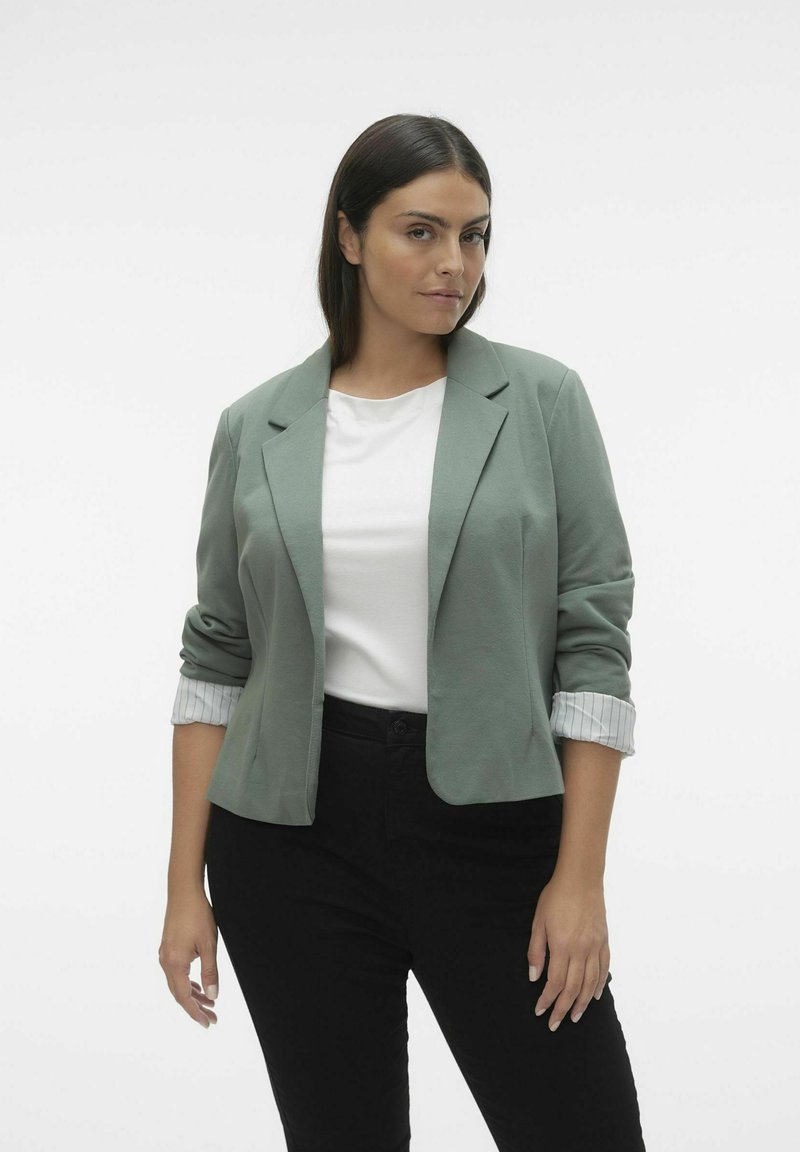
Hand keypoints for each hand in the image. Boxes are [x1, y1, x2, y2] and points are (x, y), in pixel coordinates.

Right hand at [159, 889, 219, 1028]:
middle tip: (212, 1017)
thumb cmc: (197, 915)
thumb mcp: (209, 945)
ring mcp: (165, 955)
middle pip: (179, 993)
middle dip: (195, 1007)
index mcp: (174, 964)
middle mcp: (165, 962)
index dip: (196, 1012)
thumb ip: (210, 972)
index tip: (208, 1023)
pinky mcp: (168, 948)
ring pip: (178, 984)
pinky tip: (198, 985)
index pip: (184, 997)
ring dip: (193, 995)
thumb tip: (213, 995)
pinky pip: (176, 973)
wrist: (183, 891)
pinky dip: (188, 982)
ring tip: (209, 1003)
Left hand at [527, 872, 609, 1031]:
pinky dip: (600, 984)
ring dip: (582, 1003)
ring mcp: (595, 946)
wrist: (581, 878)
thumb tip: (535, 977)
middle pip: (573, 988)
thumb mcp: (538, 922)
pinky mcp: (604, 940)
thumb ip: (536, 951)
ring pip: (590, 982)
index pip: (555, 983)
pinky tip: (595, 995)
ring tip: (574, 1016)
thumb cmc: (556, 897)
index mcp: (562, 946)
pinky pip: (604, 968)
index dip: (547, 999)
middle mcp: (581, 950)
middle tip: (555, 1024)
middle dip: (563, 1008)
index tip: (540, 1011)